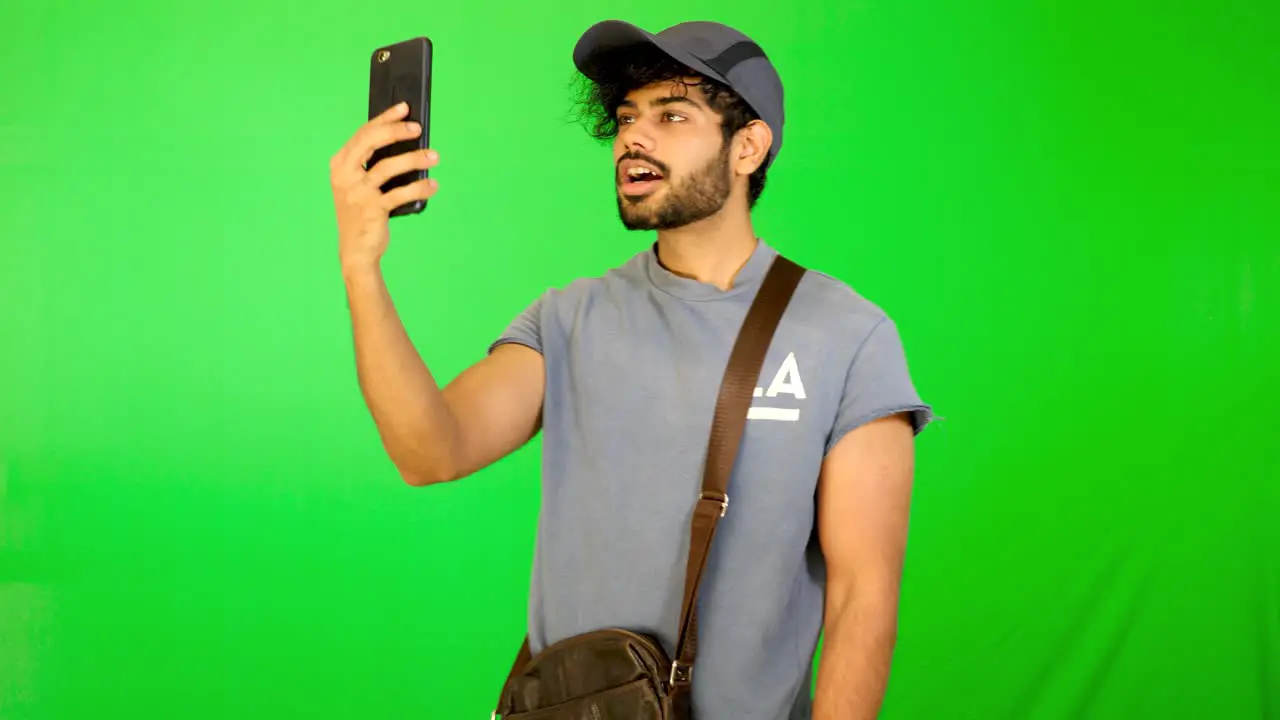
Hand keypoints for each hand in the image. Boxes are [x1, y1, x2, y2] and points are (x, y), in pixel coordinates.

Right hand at [329, 102, 438, 270]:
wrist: (356, 250)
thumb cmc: (362, 211)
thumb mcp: (360, 184)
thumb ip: (374, 163)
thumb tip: (406, 139)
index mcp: (340, 164)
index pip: (364, 132)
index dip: (385, 118)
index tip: (405, 108)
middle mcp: (345, 175)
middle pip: (371, 141)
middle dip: (397, 131)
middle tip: (418, 128)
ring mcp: (357, 193)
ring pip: (388, 167)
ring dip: (415, 159)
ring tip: (434, 157)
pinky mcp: (372, 210)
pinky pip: (400, 193)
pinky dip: (420, 188)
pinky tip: (433, 185)